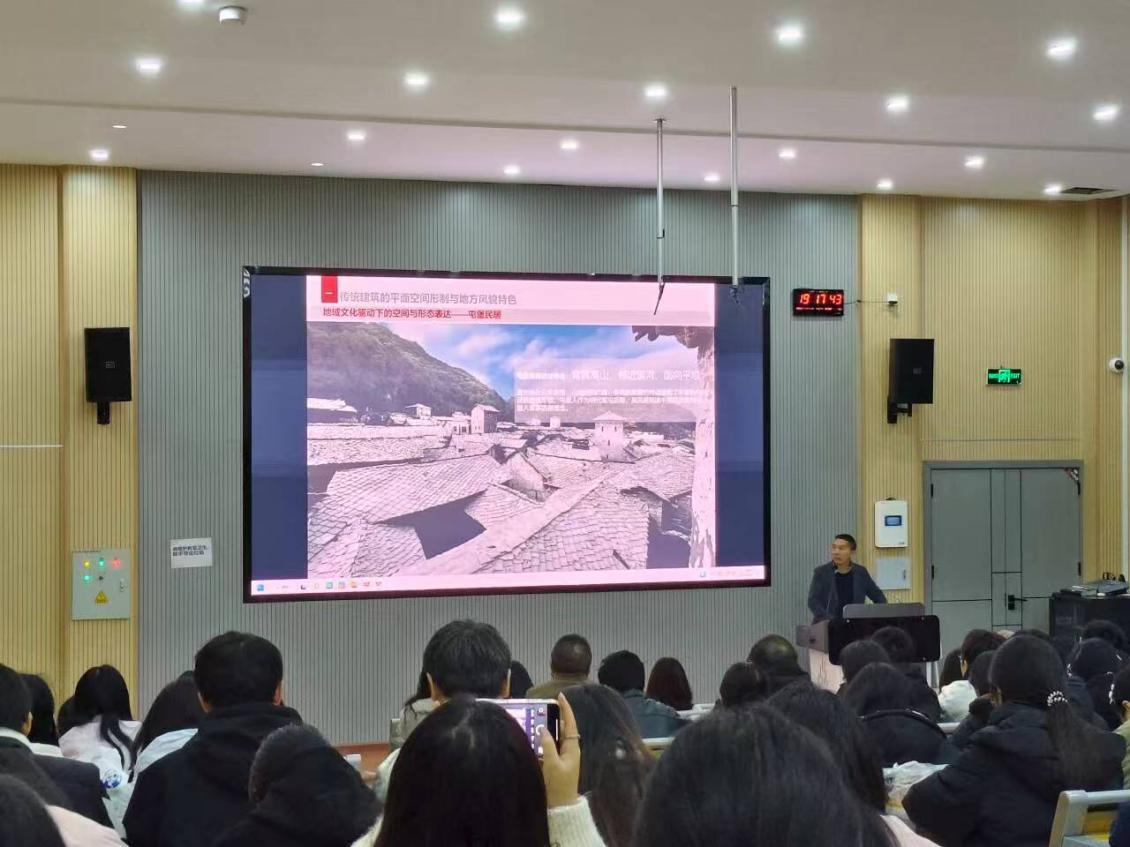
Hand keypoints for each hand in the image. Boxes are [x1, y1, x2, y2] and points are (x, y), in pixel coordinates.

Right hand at [541, 693, 580, 808]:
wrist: (561, 807)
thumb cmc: (559, 786)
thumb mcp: (553, 765)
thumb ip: (548, 746)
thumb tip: (543, 729)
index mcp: (572, 748)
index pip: (570, 723)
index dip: (566, 709)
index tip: (559, 696)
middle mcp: (569, 749)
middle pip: (563, 728)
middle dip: (554, 716)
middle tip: (543, 706)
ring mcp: (563, 756)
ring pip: (555, 736)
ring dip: (547, 727)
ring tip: (536, 717)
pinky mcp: (556, 763)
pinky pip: (550, 746)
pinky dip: (543, 739)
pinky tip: (534, 736)